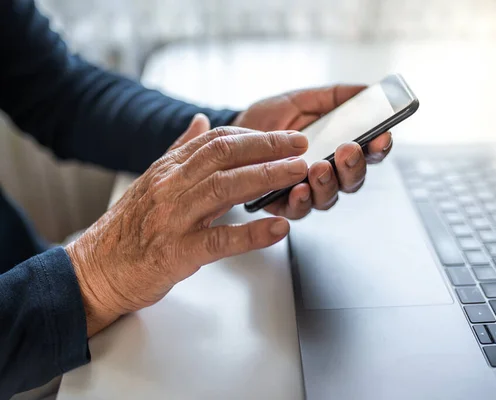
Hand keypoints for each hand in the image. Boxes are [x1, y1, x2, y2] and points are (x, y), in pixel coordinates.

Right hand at [66, 114, 308, 335]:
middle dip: (268, 147)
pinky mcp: (176, 252)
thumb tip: (201, 121)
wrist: (95, 271)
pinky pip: (219, 240)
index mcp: (168, 170)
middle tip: (301, 146)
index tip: (285, 137)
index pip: (217, 141)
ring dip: (266, 177)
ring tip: (297, 173)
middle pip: (224, 155)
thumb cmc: (128, 229)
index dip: (256, 136)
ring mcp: (173, 218)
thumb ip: (179, 150)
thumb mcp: (152, 181)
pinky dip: (252, 234)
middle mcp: (170, 187)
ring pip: (224, 188)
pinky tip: (279, 229)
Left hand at [233, 85, 392, 218]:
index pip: (368, 153)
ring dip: (328, 183)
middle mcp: (328, 174)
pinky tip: (299, 188)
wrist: (235, 132)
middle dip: (354, 166)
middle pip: (353, 180)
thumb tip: (366, 89)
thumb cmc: (271, 118)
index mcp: (338, 150)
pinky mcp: (283, 204)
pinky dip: (301, 201)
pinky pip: (298, 210)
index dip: (379, 147)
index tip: (382, 136)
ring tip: (320, 168)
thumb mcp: (303, 100)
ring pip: (329, 197)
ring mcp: (307, 191)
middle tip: (348, 150)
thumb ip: (334, 97)